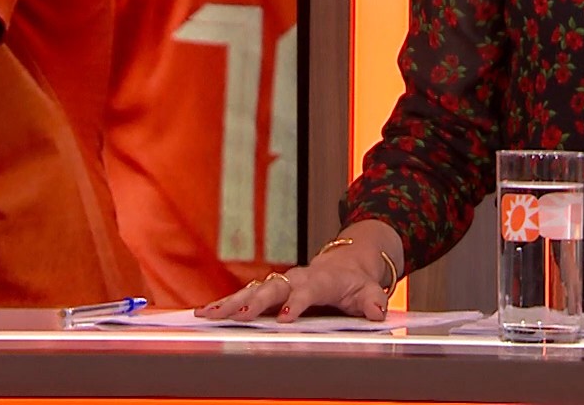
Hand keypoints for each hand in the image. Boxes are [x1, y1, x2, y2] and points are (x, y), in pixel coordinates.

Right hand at [196, 221, 402, 322]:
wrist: (345, 264)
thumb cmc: (356, 283)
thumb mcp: (370, 291)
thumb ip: (374, 301)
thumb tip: (377, 312)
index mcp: (320, 280)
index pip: (306, 291)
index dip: (296, 304)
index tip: (285, 318)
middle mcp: (296, 278)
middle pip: (272, 288)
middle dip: (254, 302)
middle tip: (238, 315)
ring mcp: (280, 283)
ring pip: (253, 291)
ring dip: (231, 303)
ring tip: (208, 314)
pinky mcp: (270, 290)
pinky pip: (246, 296)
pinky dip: (226, 304)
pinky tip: (206, 313)